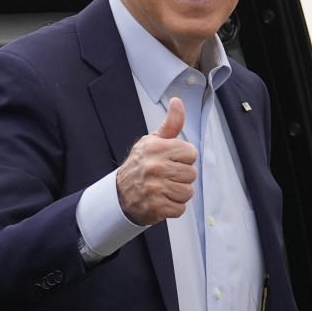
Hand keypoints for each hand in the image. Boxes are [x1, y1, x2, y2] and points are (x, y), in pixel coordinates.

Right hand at [116, 97, 197, 224]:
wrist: (119, 194)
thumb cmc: (140, 165)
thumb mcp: (153, 141)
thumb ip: (170, 124)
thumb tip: (177, 102)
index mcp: (156, 148)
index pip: (191, 153)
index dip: (184, 158)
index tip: (172, 160)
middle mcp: (155, 167)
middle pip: (191, 174)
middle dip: (182, 177)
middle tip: (167, 176)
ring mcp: (155, 188)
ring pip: (188, 192)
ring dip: (179, 193)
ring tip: (165, 188)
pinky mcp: (156, 207)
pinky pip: (180, 208)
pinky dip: (173, 207)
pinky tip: (162, 200)